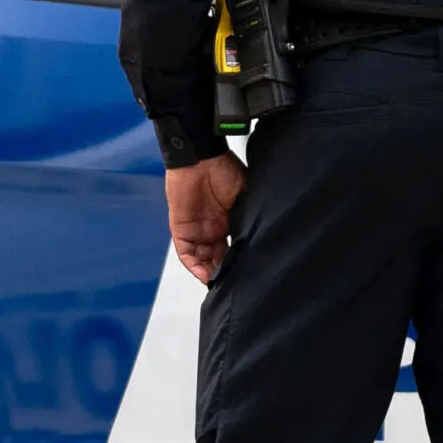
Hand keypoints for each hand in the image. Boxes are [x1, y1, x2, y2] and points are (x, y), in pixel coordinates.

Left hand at [166, 152, 246, 283]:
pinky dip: (195, 266)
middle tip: (235, 284)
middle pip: (217, 258)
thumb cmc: (223, 169)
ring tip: (221, 285)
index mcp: (228, 221)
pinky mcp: (181, 229)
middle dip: (224, 272)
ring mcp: (196, 230)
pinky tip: (205, 276)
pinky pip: (186, 254)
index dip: (239, 261)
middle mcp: (212, 229)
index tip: (248, 273)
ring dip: (210, 273)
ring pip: (202, 260)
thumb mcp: (245, 194)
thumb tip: (261, 234)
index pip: (233, 248)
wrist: (200, 157)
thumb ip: (249, 214)